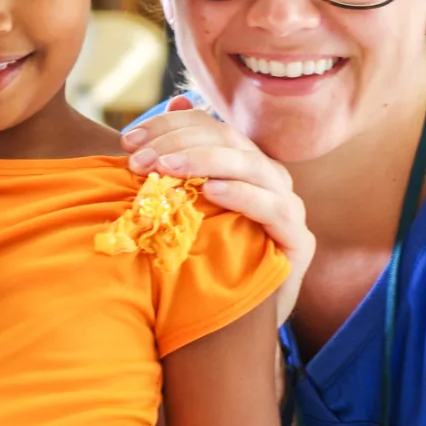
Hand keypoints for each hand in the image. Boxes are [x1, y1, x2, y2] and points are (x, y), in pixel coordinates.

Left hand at [122, 97, 313, 324]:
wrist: (237, 324)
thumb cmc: (204, 259)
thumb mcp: (183, 205)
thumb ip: (177, 161)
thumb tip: (175, 101)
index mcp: (242, 160)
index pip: (206, 125)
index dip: (167, 125)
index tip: (127, 140)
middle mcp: (268, 175)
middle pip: (226, 138)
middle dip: (177, 142)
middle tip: (140, 160)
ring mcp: (287, 204)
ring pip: (249, 164)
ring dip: (202, 161)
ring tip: (166, 168)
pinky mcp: (298, 238)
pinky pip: (272, 207)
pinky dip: (240, 194)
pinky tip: (210, 191)